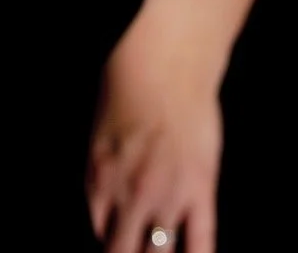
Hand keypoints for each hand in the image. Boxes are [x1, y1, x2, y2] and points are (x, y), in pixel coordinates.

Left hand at [87, 3, 223, 252]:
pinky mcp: (199, 191)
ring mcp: (166, 198)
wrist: (164, 62)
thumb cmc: (128, 87)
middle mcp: (128, 198)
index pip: (97, 233)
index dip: (108, 243)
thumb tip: (104, 202)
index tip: (116, 243)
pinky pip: (200, 245)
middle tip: (135, 251)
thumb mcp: (99, 133)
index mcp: (99, 180)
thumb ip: (101, 173)